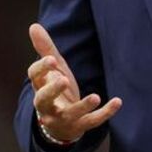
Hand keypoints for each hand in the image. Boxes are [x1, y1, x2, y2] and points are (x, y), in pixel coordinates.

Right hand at [27, 23, 121, 142]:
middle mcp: (47, 105)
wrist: (61, 125)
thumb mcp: (53, 70)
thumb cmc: (56, 91)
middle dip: (52, 91)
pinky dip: (105, 113)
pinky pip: (92, 121)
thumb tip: (33, 25)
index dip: (42, 69)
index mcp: (40, 87)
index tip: (52, 60)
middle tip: (63, 79)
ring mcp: (63, 118)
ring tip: (95, 97)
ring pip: (69, 114)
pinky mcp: (80, 126)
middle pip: (43, 99)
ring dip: (82, 106)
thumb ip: (45, 49)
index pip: (35, 77)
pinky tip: (117, 101)